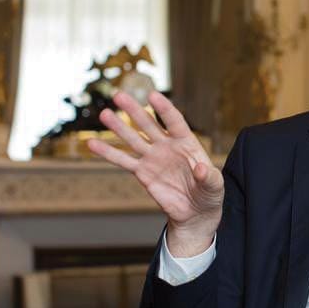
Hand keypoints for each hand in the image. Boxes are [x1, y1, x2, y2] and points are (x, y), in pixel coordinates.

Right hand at [87, 91, 223, 256]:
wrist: (195, 212)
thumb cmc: (209, 194)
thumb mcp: (215, 186)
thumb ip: (209, 177)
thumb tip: (201, 169)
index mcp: (187, 143)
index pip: (174, 121)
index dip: (164, 108)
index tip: (152, 95)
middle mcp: (167, 146)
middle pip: (149, 125)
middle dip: (135, 111)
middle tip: (119, 95)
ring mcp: (153, 158)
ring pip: (133, 139)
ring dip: (118, 127)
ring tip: (104, 114)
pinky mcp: (142, 173)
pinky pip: (123, 161)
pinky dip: (108, 153)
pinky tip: (93, 143)